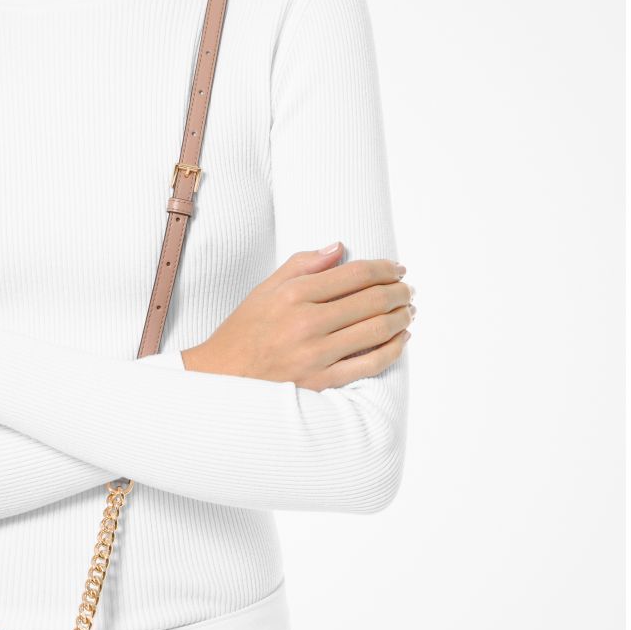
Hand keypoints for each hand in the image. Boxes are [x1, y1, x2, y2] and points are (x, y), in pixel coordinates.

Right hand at [181, 244, 413, 389]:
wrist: (222, 376)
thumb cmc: (244, 331)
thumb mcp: (265, 289)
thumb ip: (302, 264)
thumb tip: (339, 247)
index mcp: (294, 295)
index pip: (355, 274)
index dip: (385, 269)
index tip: (397, 269)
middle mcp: (307, 323)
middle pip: (372, 300)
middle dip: (399, 292)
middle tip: (408, 290)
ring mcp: (316, 354)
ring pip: (376, 331)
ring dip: (401, 318)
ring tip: (408, 311)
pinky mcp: (321, 381)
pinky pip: (370, 365)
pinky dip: (393, 350)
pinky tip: (401, 340)